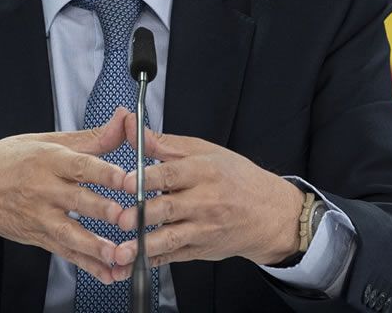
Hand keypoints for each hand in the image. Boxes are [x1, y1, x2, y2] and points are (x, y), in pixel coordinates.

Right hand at [0, 108, 130, 283]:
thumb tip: (123, 119)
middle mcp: (43, 189)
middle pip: (77, 200)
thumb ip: (90, 137)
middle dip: (103, 210)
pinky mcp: (39, 237)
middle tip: (126, 217)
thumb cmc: (9, 161)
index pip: (79, 165)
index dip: (104, 172)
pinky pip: (65, 252)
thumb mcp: (46, 141)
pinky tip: (106, 272)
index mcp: (47, 160)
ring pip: (70, 232)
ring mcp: (40, 216)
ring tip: (117, 254)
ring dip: (95, 245)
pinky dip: (86, 265)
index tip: (126, 179)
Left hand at [113, 116, 302, 270]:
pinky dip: (152, 261)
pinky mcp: (201, 249)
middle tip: (120, 218)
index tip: (126, 181)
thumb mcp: (205, 152)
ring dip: (144, 245)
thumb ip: (164, 143)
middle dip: (144, 214)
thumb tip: (130, 126)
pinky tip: (132, 266)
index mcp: (205, 171)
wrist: (271, 214)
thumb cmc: (236, 178)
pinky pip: (173, 256)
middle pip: (170, 207)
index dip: (148, 178)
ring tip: (122, 251)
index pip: (173, 173)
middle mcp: (205, 201)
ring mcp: (203, 229)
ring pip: (171, 238)